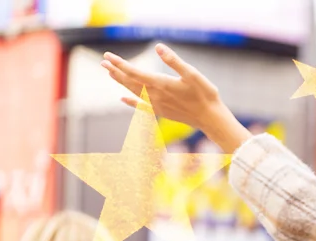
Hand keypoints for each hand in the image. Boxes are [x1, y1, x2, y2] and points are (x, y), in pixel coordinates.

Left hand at [101, 44, 251, 152]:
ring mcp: (157, 105)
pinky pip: (141, 106)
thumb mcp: (192, 74)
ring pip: (133, 91)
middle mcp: (155, 95)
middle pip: (130, 82)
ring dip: (121, 82)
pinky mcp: (161, 111)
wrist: (211, 119)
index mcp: (161, 83)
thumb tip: (158, 46)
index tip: (107, 55)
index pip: (134, 72)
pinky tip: (122, 98)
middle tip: (104, 62)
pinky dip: (130, 101)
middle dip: (116, 71)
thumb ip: (174, 61)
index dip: (120, 63)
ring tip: (110, 73)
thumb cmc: (205, 95)